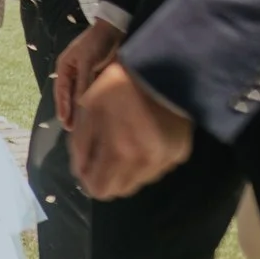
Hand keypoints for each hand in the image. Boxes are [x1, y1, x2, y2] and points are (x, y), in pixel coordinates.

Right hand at [53, 19, 125, 130]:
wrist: (115, 29)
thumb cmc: (96, 43)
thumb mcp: (87, 62)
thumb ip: (84, 83)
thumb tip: (81, 103)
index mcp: (64, 66)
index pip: (61, 90)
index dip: (62, 107)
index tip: (64, 122)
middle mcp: (72, 71)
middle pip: (69, 95)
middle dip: (70, 111)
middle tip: (70, 129)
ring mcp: (85, 73)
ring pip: (80, 95)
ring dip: (80, 108)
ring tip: (82, 125)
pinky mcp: (97, 75)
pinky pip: (92, 92)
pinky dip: (92, 102)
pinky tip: (95, 112)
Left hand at [69, 61, 193, 198]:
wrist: (163, 68)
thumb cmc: (117, 86)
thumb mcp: (88, 110)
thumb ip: (80, 145)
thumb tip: (80, 171)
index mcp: (119, 152)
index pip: (99, 189)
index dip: (89, 180)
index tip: (87, 166)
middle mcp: (145, 163)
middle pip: (119, 190)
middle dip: (107, 176)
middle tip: (103, 154)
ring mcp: (165, 160)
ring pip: (139, 181)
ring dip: (127, 170)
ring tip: (124, 143)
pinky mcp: (179, 154)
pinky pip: (156, 168)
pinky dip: (146, 161)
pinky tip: (142, 139)